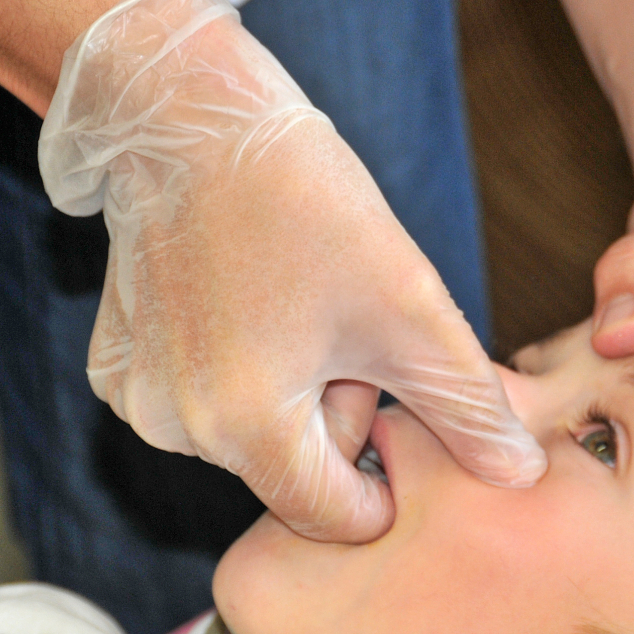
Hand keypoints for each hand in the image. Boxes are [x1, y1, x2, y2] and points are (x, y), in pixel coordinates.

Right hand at [39, 0, 545, 542]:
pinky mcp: (114, 367)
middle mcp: (176, 431)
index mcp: (245, 429)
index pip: (335, 516)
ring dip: (285, 390)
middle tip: (339, 321)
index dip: (382, 468)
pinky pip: (197, 401)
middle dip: (333, 412)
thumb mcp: (412, 309)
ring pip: (248, 436)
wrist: (193, 117)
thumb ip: (467, 407)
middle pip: (293, 471)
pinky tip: (240, 300)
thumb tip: (520, 476)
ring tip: (291, 302)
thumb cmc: (309, 205)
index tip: (386, 388)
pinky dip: (231, 367)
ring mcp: (136, 399)